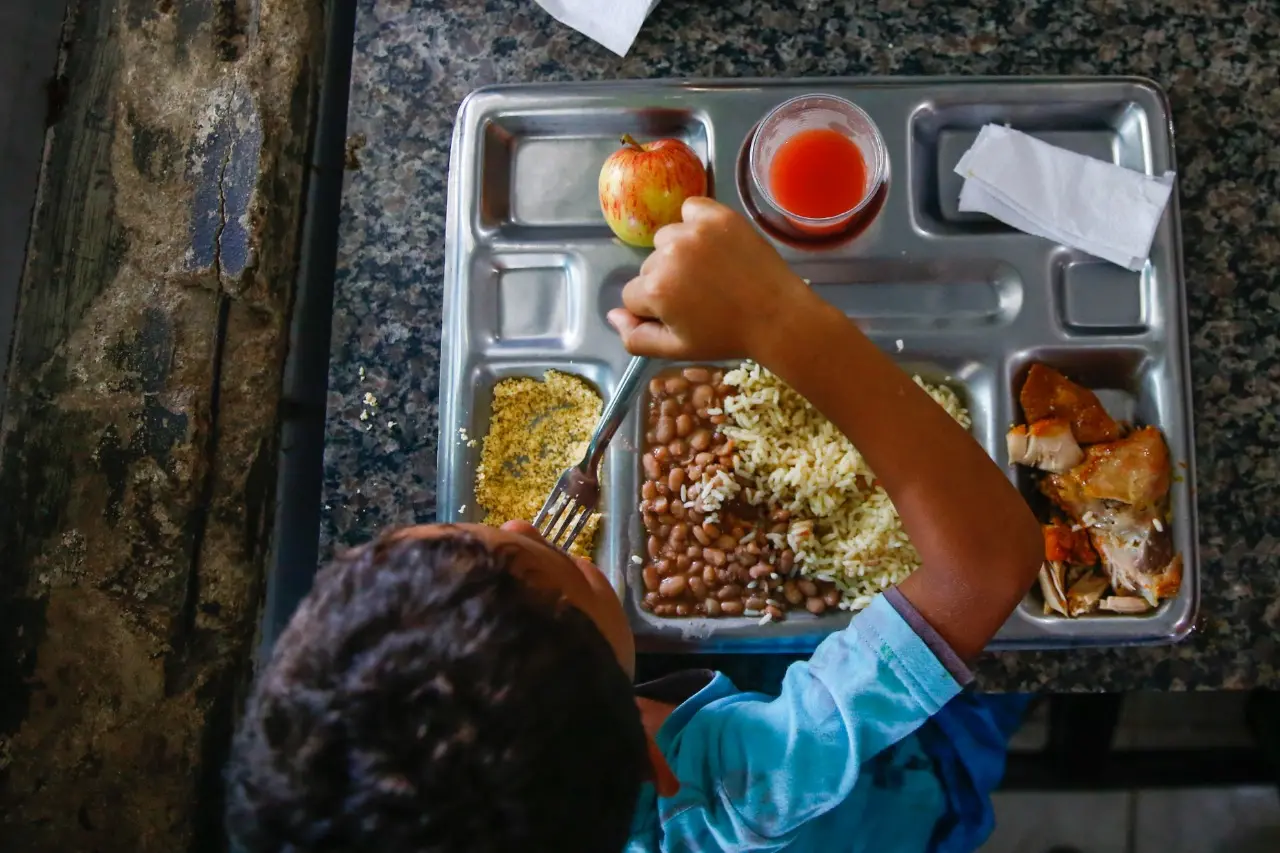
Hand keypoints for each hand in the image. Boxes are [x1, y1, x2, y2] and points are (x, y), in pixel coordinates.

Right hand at [606, 197, 814, 360]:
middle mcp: (668, 254)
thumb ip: (635, 337)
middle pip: (649, 267)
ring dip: (679, 253)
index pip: (633, 295)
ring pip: (666, 239)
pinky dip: (695, 223)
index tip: (681, 314)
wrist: (777, 316)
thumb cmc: (725, 337)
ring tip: (709, 271)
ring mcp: (694, 231)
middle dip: (666, 281)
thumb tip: (613, 315)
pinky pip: (690, 209)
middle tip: (701, 296)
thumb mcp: (676, 349)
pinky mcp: (717, 215)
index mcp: (655, 289)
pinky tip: (712, 244)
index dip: (654, 308)